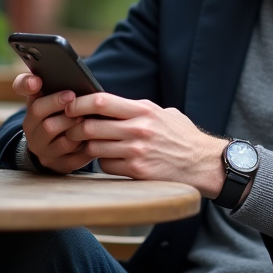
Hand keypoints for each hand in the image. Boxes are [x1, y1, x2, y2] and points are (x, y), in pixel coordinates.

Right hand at [13, 73, 94, 172]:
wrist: (60, 152)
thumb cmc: (66, 118)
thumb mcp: (59, 102)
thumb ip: (57, 86)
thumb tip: (66, 73)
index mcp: (32, 107)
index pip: (22, 89)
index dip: (27, 84)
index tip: (37, 81)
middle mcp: (32, 129)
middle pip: (38, 113)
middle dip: (55, 103)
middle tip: (71, 96)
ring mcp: (43, 149)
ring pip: (56, 136)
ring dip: (73, 127)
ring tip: (86, 119)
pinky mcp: (58, 164)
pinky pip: (72, 157)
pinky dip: (84, 147)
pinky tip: (94, 139)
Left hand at [63, 92, 228, 196]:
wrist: (202, 163)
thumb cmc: (181, 136)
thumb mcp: (162, 113)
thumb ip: (136, 109)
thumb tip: (107, 103)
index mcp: (143, 110)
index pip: (101, 101)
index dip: (79, 102)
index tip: (70, 105)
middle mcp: (138, 130)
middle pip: (91, 126)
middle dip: (76, 127)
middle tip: (72, 129)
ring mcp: (136, 152)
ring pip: (94, 147)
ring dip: (88, 146)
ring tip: (90, 144)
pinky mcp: (137, 171)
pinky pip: (106, 165)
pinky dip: (104, 163)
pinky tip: (111, 159)